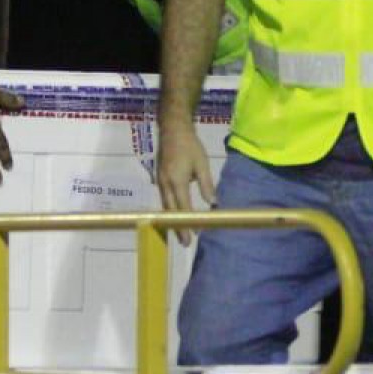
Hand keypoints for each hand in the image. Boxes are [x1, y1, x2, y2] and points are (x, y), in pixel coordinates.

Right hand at [156, 122, 216, 240]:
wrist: (172, 130)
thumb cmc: (190, 146)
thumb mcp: (202, 164)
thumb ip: (206, 185)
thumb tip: (213, 203)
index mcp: (177, 181)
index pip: (183, 207)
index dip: (188, 223)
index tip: (193, 236)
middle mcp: (165, 184)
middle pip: (171, 211)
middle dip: (178, 228)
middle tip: (185, 243)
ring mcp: (160, 182)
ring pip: (165, 207)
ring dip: (172, 221)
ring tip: (180, 234)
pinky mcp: (159, 179)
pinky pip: (164, 199)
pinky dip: (169, 211)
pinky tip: (175, 217)